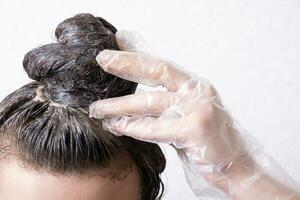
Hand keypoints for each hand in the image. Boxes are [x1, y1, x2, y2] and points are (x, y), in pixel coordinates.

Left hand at [89, 30, 299, 198]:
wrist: (237, 168)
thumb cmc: (207, 143)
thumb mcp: (186, 116)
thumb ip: (165, 104)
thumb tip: (137, 98)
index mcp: (195, 87)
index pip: (162, 65)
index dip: (138, 54)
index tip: (116, 46)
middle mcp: (198, 92)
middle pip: (157, 71)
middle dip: (127, 64)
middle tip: (102, 59)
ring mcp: (199, 108)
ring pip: (150, 101)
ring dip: (119, 106)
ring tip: (98, 109)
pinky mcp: (196, 129)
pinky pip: (156, 128)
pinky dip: (134, 128)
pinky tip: (118, 128)